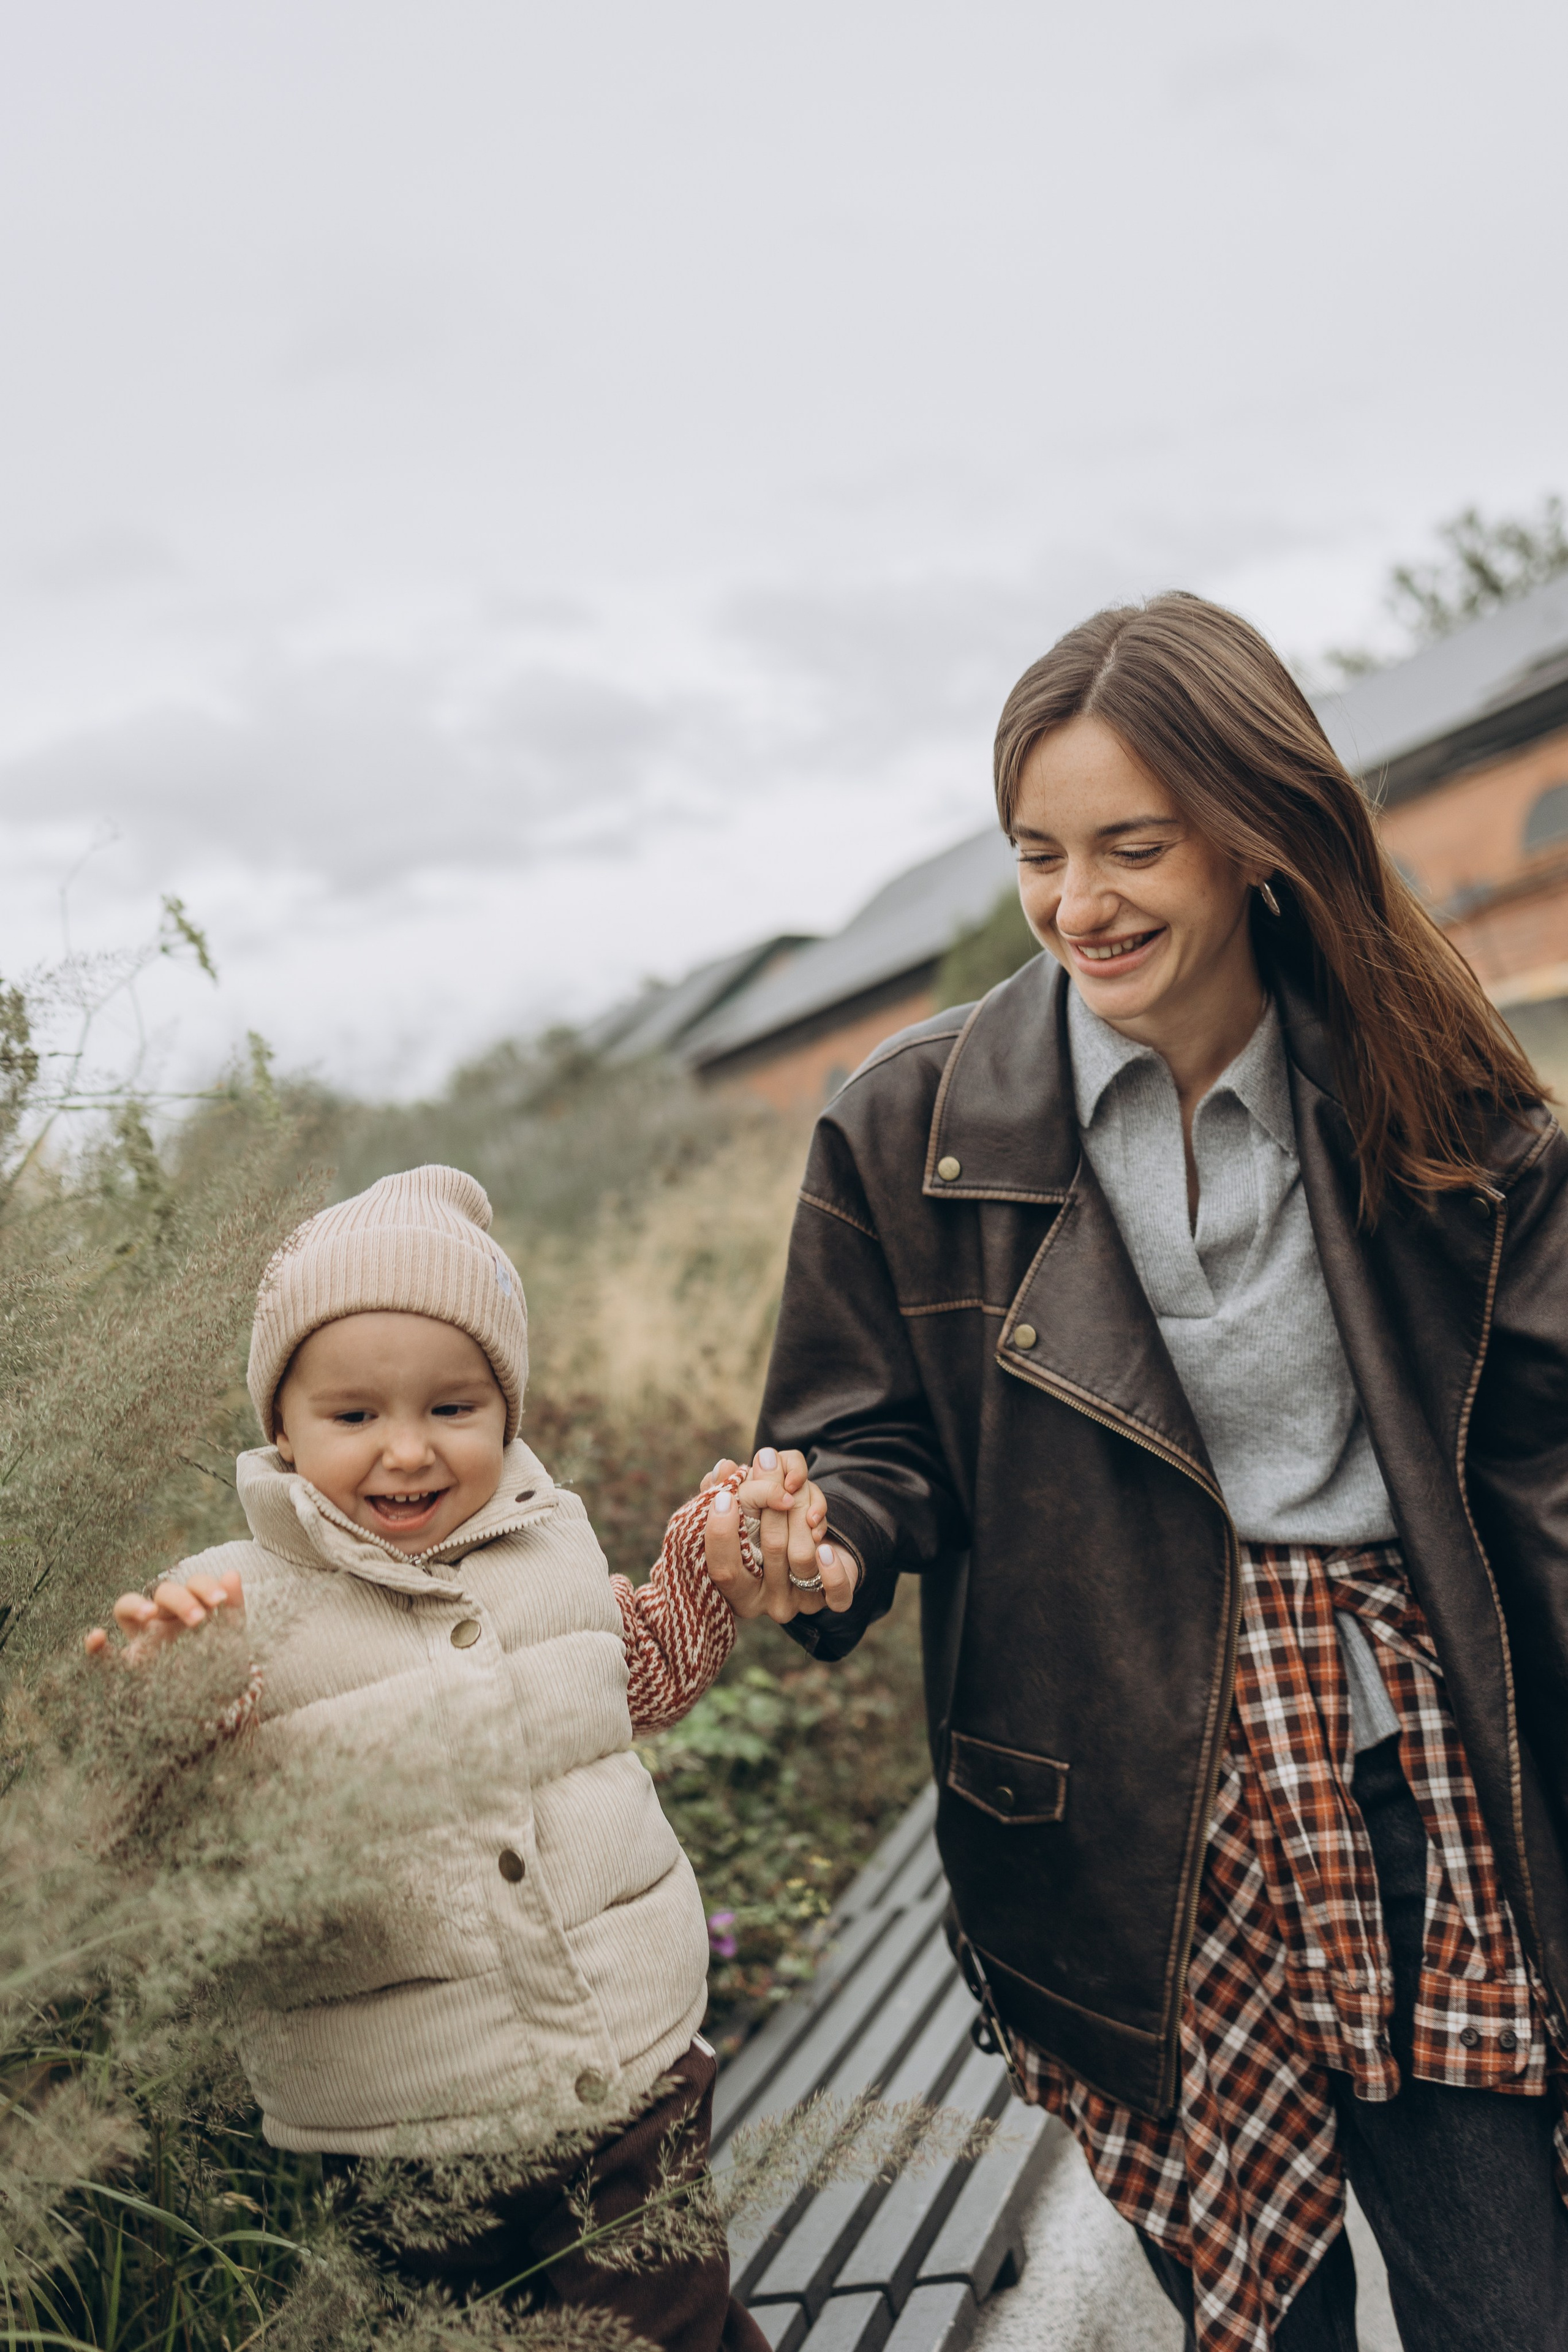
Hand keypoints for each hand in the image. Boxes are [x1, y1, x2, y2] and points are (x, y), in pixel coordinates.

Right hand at [85, 1569, 243, 1662]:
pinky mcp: (128, 1670)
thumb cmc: (221, 1668)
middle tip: (198, 1619)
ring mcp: (142, 1642)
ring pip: (125, 1607)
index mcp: (189, 1611)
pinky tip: (97, 1637)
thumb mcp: (231, 1639)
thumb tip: (231, 1573)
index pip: (190, 1585)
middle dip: (181, 1599)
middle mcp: (162, 1622)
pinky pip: (103, 1657)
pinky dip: (94, 1646)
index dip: (203, 1585)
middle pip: (162, 1593)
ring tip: (150, 1614)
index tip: (220, 1600)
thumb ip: (232, 1608)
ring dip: (136, 1605)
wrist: (215, 1709)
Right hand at [702, 1448, 855, 1621]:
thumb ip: (725, 1492)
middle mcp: (766, 1601)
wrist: (806, 1550)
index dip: (721, 1535)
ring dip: (800, 1507)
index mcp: (735, 1589)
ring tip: (793, 1483)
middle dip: (769, 1498)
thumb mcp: (738, 1510)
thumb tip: (726, 1467)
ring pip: (803, 1556)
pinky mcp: (831, 1600)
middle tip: (766, 1460)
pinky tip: (822, 1537)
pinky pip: (836, 1593)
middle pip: (771, 1548)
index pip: (724, 1570)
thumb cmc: (759, 1528)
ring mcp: (798, 1603)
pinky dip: (832, 1567)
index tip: (724, 1498)